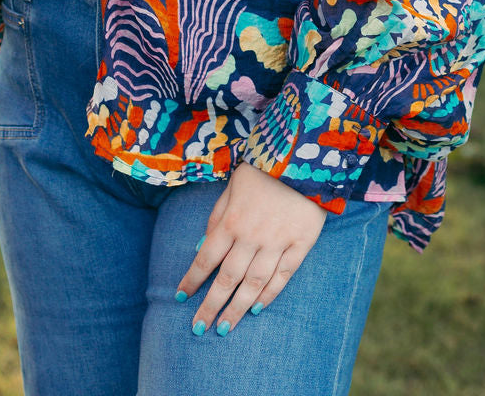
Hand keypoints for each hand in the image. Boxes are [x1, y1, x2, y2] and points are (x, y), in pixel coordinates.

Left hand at [174, 159, 326, 334]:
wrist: (303, 155)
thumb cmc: (262, 170)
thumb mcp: (231, 186)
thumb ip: (216, 216)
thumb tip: (200, 247)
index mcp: (231, 220)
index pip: (206, 258)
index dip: (192, 281)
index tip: (180, 298)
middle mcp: (251, 236)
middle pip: (227, 279)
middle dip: (210, 306)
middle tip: (198, 329)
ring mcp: (277, 242)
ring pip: (253, 284)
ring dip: (236, 309)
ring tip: (224, 329)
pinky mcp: (301, 244)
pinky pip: (283, 276)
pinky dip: (269, 295)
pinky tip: (257, 309)